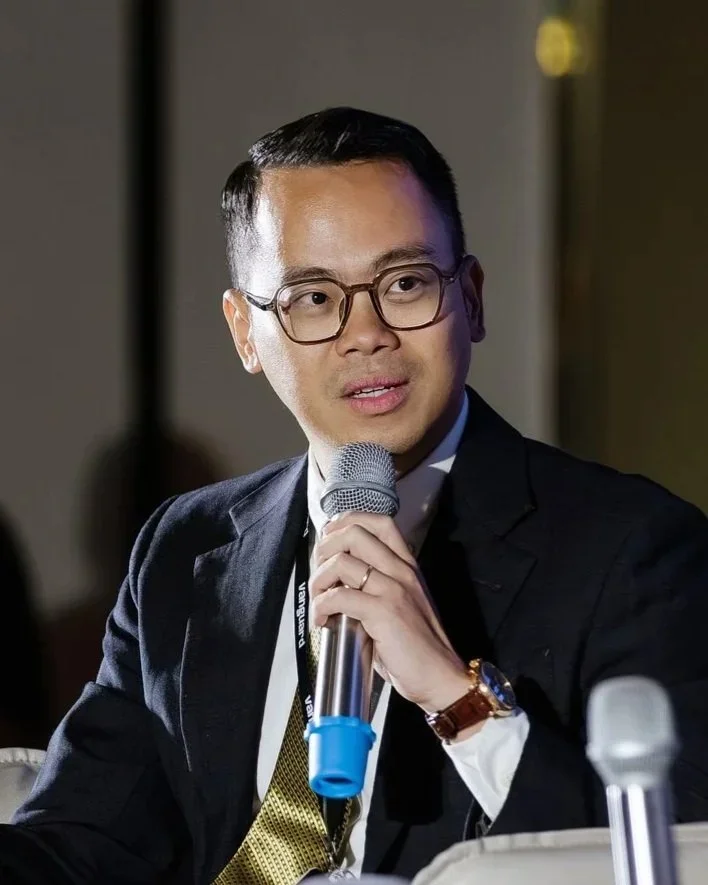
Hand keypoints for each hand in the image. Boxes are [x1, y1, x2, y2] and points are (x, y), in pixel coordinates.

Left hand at [310, 512, 470, 713]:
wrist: (441, 676)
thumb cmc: (417, 646)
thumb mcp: (402, 604)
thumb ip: (376, 587)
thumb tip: (337, 582)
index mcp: (407, 565)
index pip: (379, 522)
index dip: (347, 522)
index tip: (330, 541)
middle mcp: (401, 570)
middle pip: (354, 533)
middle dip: (325, 548)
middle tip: (319, 574)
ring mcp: (393, 589)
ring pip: (342, 562)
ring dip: (319, 580)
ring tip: (318, 601)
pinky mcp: (384, 612)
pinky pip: (340, 596)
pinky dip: (322, 606)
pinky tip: (322, 621)